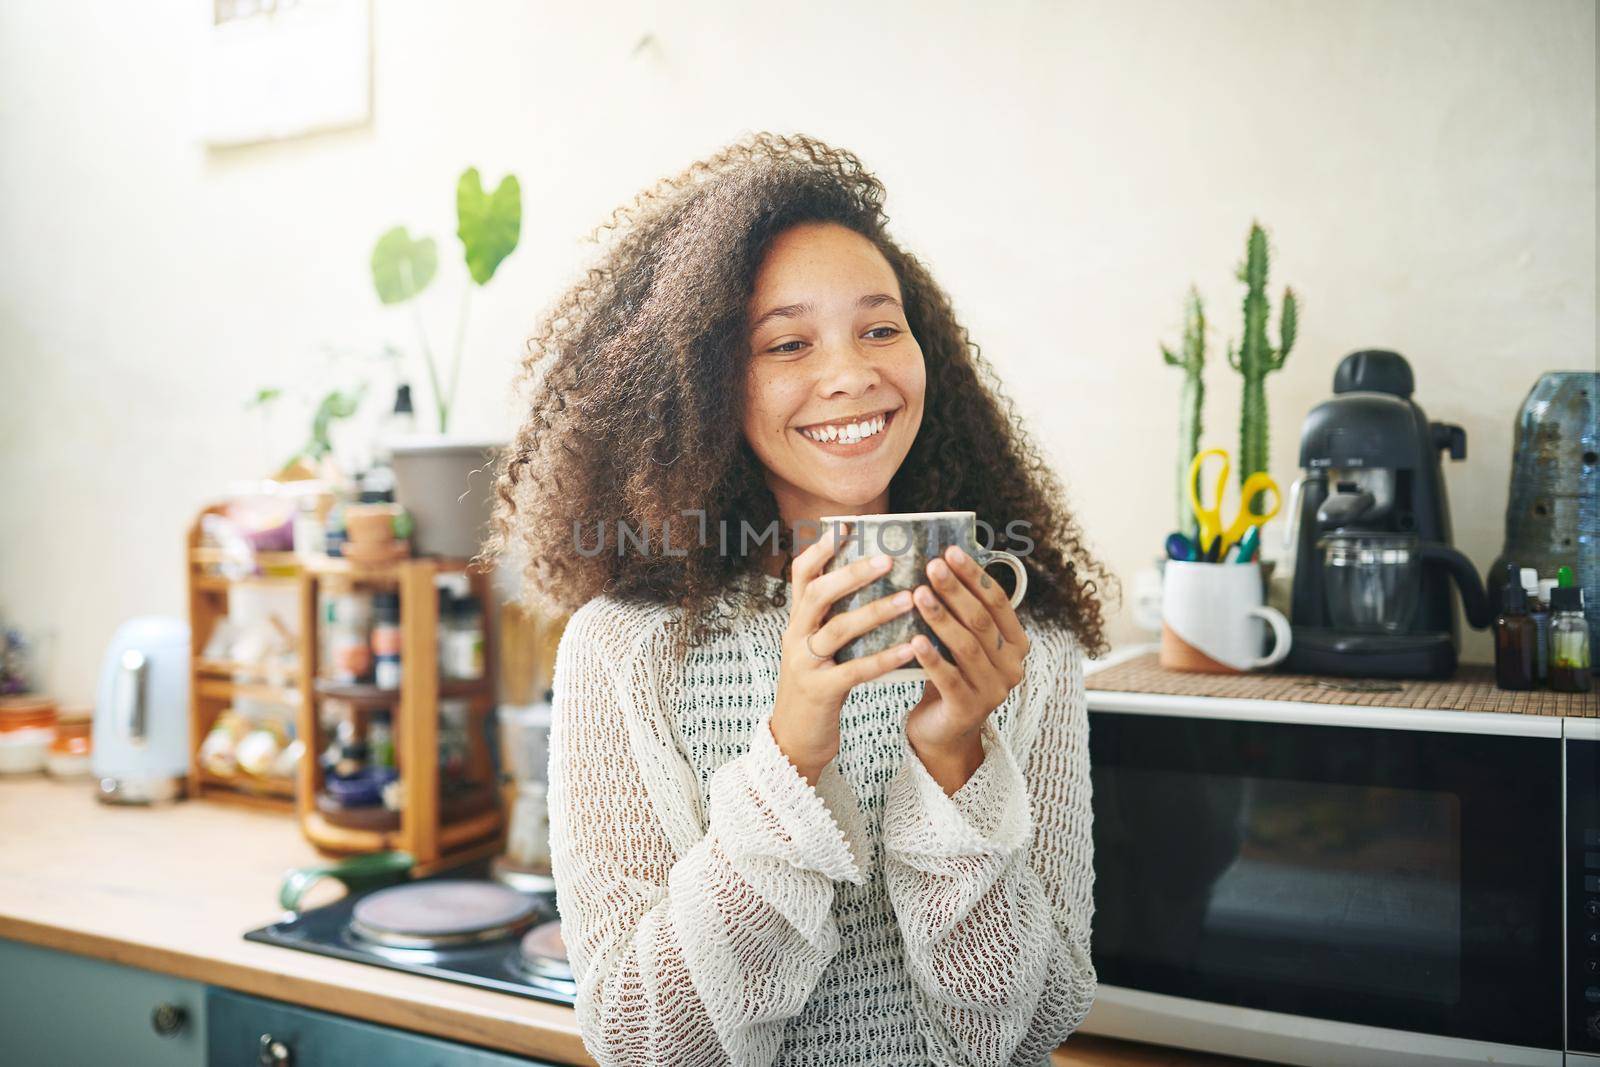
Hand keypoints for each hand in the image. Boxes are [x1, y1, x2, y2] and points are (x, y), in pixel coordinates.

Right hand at [770, 521, 918, 784]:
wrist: (794, 740)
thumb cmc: (817, 688)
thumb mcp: (817, 649)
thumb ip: (834, 619)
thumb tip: (874, 586)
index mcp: (797, 622)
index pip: (801, 576)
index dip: (820, 550)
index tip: (845, 527)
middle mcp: (796, 637)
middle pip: (817, 594)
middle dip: (852, 573)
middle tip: (888, 558)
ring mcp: (805, 664)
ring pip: (838, 629)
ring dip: (876, 610)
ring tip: (910, 597)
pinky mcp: (820, 691)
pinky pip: (854, 670)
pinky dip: (883, 657)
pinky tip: (910, 648)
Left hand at [905, 544, 1030, 793]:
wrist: (944, 732)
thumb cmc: (950, 675)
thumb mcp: (963, 643)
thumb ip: (962, 613)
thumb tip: (938, 561)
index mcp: (1016, 644)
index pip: (997, 602)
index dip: (974, 575)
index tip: (950, 551)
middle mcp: (1012, 666)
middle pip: (982, 620)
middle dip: (955, 590)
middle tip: (931, 566)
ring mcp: (993, 690)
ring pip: (967, 646)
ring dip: (941, 618)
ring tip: (917, 595)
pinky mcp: (969, 709)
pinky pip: (949, 678)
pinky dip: (932, 657)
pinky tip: (913, 639)